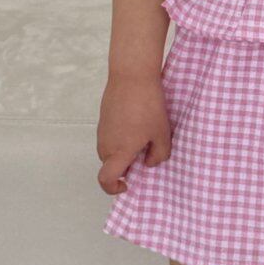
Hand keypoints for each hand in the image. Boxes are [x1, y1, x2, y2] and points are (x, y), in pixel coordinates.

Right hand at [97, 70, 171, 194]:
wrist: (132, 76)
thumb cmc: (148, 106)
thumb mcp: (162, 134)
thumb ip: (158, 155)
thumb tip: (149, 163)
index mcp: (119, 152)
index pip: (106, 180)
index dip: (113, 188)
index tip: (127, 184)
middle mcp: (105, 144)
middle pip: (110, 166)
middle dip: (125, 166)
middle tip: (145, 154)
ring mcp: (102, 131)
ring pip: (110, 151)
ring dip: (123, 151)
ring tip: (143, 136)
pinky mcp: (103, 119)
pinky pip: (110, 137)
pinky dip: (120, 138)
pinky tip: (137, 123)